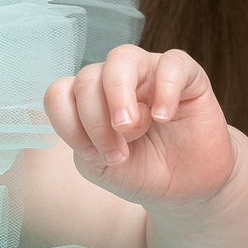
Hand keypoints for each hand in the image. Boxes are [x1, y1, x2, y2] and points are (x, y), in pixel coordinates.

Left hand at [46, 45, 234, 209]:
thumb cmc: (141, 171)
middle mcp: (114, 79)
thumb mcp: (102, 166)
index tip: (91, 154)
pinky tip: (164, 117)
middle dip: (95, 119)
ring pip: (122, 58)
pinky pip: (172, 63)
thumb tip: (105, 120)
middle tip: (118, 153)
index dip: (68, 124)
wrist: (186, 189)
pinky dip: (165, 89)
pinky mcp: (187, 76)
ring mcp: (149, 72)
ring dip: (119, 94)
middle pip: (87, 77)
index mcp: (89, 100)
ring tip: (129, 126)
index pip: (60, 93)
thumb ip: (88, 141)